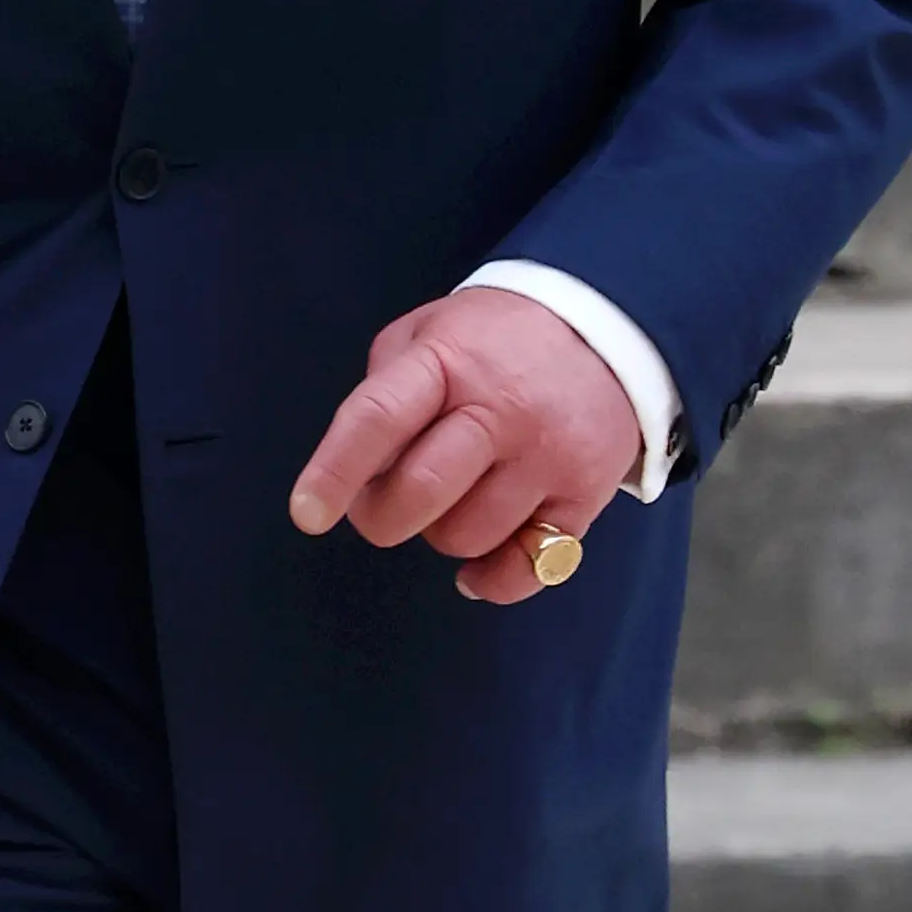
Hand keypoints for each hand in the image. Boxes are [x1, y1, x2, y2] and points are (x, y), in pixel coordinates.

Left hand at [289, 285, 641, 606]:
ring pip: (466, 536)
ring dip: (440, 533)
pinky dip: (492, 579)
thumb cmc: (493, 343)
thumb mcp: (427, 334)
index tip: (307, 512)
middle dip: (381, 515)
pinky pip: (525, 568)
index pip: (379, 418)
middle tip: (383, 503)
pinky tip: (478, 563)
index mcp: (448, 361)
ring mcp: (548, 455)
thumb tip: (351, 470)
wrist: (604, 332)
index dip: (334, 471)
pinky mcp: (585, 495)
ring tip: (454, 497)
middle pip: (420, 492)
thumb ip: (382, 391)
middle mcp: (503, 408)